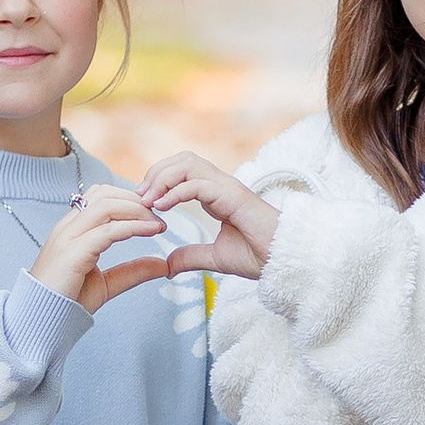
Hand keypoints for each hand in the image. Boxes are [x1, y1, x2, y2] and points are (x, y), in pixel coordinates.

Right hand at [32, 181, 175, 310]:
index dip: (129, 198)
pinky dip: (133, 227)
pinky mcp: (72, 253)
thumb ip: (133, 271)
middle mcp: (67, 228)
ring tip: (158, 223)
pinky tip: (152, 230)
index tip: (153, 212)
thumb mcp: (108, 283)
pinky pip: (106, 231)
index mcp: (72, 230)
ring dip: (137, 209)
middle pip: (105, 194)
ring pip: (106, 206)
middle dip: (136, 199)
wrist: (41, 323)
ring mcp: (67, 238)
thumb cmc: (68, 303)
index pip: (100, 197)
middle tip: (161, 214)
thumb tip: (164, 264)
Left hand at [138, 146, 280, 282]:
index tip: (143, 203)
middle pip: (183, 159)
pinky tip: (162, 207)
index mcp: (217, 195)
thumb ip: (191, 257)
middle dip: (157, 172)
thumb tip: (167, 265)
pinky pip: (198, 184)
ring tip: (148, 200)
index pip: (183, 171)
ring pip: (189, 164)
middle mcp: (221, 186)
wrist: (284, 263)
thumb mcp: (215, 258)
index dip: (159, 181)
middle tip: (140, 197)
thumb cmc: (259, 256)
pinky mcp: (233, 197)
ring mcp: (228, 188)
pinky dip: (176, 192)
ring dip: (163, 178)